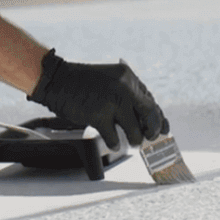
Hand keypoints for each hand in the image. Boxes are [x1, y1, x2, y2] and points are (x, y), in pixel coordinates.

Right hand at [27, 50, 168, 147]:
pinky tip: (112, 141)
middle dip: (152, 130)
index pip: (150, 100)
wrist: (57, 80)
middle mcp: (124, 87)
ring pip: (136, 131)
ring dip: (135, 140)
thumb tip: (148, 119)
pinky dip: (115, 143)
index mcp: (128, 76)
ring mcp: (112, 102)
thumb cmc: (84, 82)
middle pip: (150, 116)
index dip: (157, 117)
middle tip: (149, 137)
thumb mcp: (111, 80)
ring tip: (130, 141)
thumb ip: (129, 95)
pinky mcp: (99, 116)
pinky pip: (115, 138)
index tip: (162, 128)